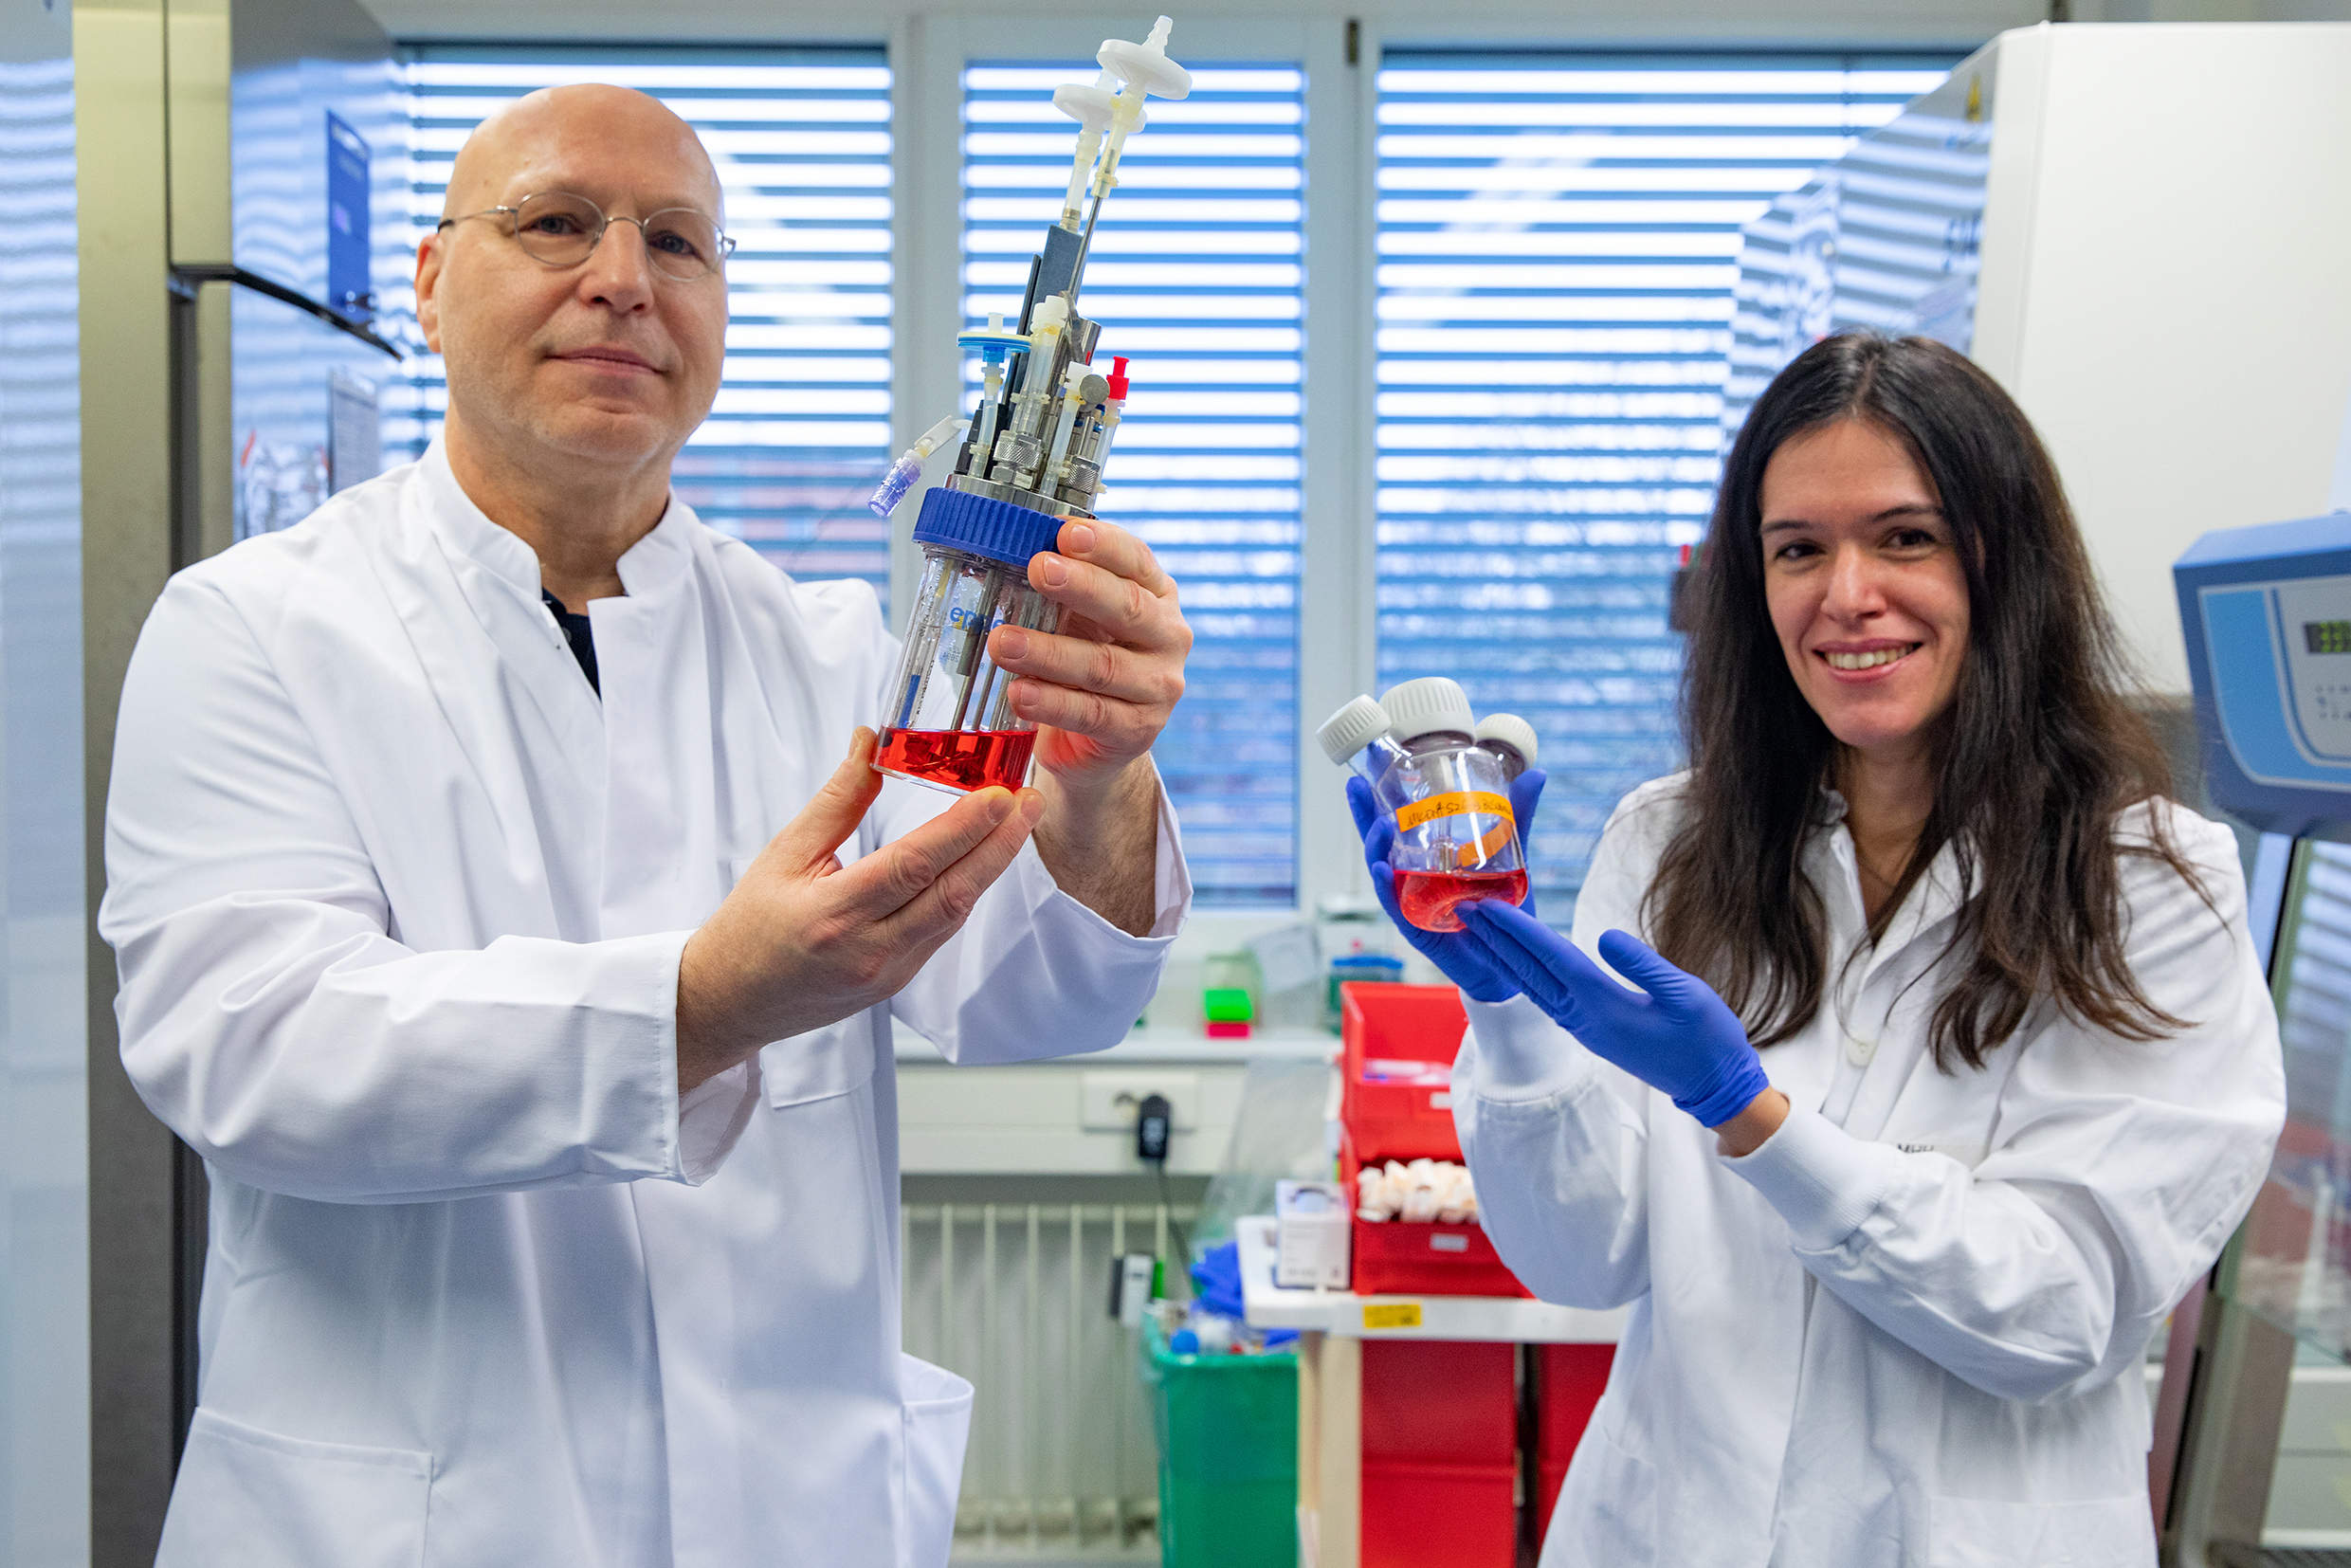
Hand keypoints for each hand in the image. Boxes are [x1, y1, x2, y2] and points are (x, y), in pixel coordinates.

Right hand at [676, 728, 1043, 1091]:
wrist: (732, 1000)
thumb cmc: (751, 924)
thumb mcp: (784, 854)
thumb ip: (836, 801)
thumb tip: (870, 740)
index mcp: (832, 916)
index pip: (912, 867)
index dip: (961, 831)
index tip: (998, 795)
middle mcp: (867, 951)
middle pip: (951, 896)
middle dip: (999, 845)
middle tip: (1030, 801)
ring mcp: (887, 973)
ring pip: (954, 915)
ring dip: (991, 866)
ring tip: (1017, 821)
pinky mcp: (897, 983)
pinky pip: (942, 931)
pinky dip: (965, 891)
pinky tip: (983, 858)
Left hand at [986, 519, 1190, 802]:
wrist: (1094, 737)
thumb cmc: (1083, 656)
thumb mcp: (1075, 615)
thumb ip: (1056, 587)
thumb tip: (1005, 551)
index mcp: (1156, 594)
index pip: (1136, 560)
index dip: (1104, 545)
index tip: (1066, 532)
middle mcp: (1168, 637)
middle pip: (1127, 608)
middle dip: (1081, 586)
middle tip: (1037, 569)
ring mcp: (1158, 688)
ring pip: (1102, 666)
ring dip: (1047, 652)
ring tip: (1002, 642)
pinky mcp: (1138, 731)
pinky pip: (1092, 714)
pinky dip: (1051, 703)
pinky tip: (1019, 693)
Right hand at [1348, 769, 1545, 1003]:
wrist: (1513, 960)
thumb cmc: (1505, 907)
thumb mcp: (1515, 856)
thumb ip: (1519, 816)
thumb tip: (1538, 772)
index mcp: (1431, 853)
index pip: (1399, 816)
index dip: (1382, 791)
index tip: (1373, 760)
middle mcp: (1413, 872)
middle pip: (1380, 838)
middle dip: (1363, 812)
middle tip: (1356, 783)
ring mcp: (1411, 898)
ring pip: (1381, 868)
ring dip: (1375, 846)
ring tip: (1380, 825)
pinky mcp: (1415, 925)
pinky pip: (1394, 905)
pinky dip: (1386, 888)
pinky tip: (1382, 870)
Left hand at [1456, 905, 1772, 1128]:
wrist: (1714, 1088)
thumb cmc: (1708, 1040)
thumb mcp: (1687, 996)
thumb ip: (1644, 966)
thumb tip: (1603, 937)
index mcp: (1604, 1006)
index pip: (1551, 958)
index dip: (1518, 930)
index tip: (1488, 906)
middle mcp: (1584, 1018)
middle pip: (1530, 971)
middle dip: (1496, 938)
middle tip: (1463, 908)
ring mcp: (1586, 1028)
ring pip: (1534, 985)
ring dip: (1505, 955)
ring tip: (1480, 930)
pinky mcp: (1593, 1031)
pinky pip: (1548, 996)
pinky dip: (1526, 973)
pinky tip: (1518, 962)